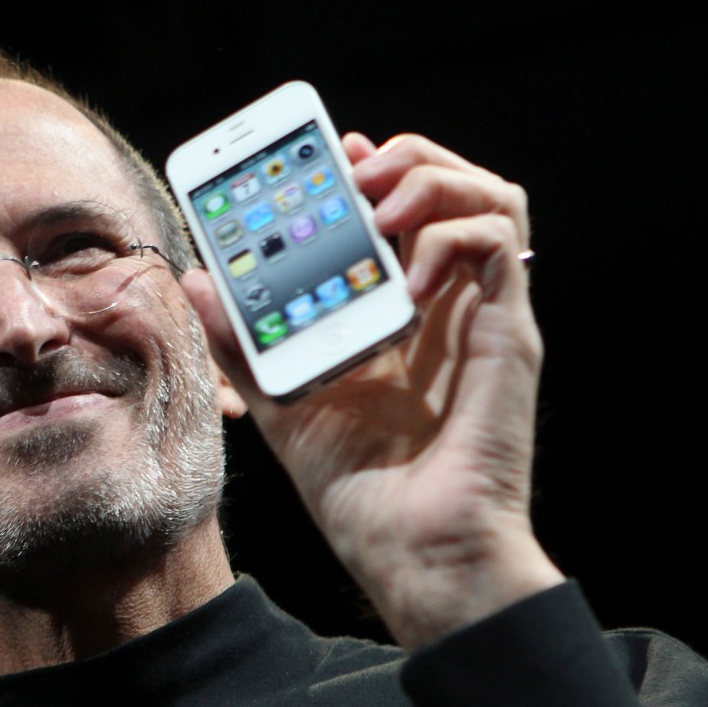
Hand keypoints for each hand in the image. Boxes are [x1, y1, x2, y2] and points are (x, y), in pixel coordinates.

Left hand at [182, 133, 562, 648]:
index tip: (336, 151)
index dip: (378, 165)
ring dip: (432, 179)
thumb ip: (244, 342)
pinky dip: (449, 239)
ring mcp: (483, 317)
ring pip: (492, 196)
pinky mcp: (509, 335)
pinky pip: (498, 244)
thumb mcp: (280, 401)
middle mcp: (450, 305)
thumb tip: (198, 279)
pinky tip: (405, 285)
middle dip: (404, 157)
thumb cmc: (359, 490)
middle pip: (455, 185)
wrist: (413, 554)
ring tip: (378, 207)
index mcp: (403, 314)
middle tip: (353, 173)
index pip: (406, 210)